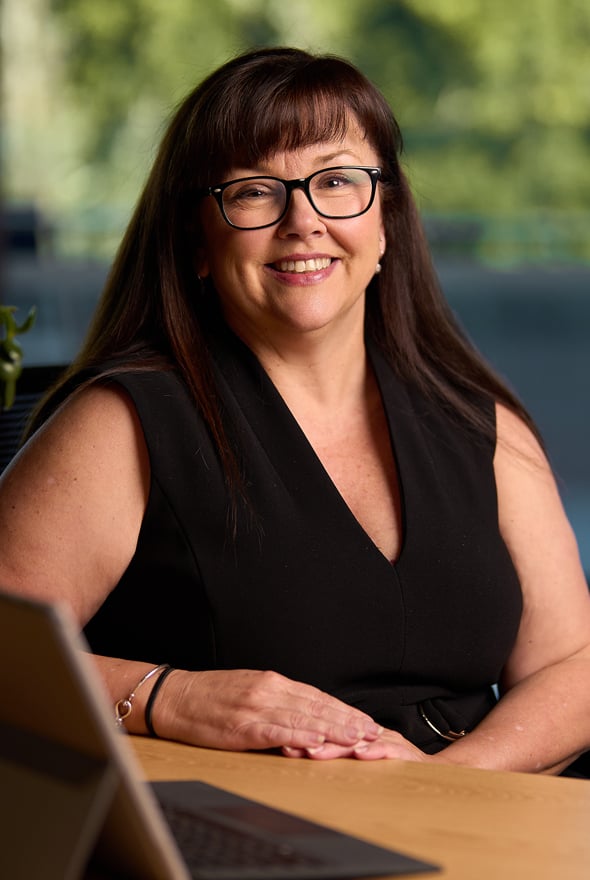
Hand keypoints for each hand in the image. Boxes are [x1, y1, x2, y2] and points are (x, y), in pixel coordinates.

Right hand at [157, 668, 383, 751]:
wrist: (175, 697)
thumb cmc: (211, 697)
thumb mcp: (249, 689)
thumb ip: (278, 700)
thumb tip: (306, 714)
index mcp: (272, 682)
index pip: (317, 696)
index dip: (344, 709)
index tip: (365, 721)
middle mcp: (269, 691)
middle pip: (317, 706)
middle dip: (348, 720)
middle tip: (373, 732)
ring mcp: (256, 708)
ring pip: (304, 718)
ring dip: (333, 730)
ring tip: (356, 739)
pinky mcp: (242, 726)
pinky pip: (276, 731)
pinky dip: (299, 737)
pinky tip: (316, 743)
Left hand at [282, 727, 432, 761]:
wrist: (432, 772)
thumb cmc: (394, 765)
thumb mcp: (361, 757)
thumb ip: (337, 752)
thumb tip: (298, 751)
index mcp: (357, 734)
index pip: (327, 731)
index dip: (304, 735)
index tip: (280, 742)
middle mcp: (369, 735)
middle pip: (338, 735)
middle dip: (313, 741)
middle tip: (290, 747)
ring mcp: (386, 742)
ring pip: (358, 742)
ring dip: (337, 747)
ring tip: (315, 752)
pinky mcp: (405, 754)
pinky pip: (389, 750)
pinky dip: (374, 752)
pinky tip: (360, 754)